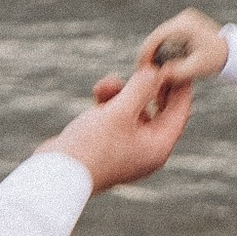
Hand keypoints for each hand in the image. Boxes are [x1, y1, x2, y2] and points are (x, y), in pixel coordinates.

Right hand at [43, 62, 193, 192]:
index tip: (178, 63)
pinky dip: (109, 103)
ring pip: (134, 111)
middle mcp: (146, 150)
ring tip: (106, 84)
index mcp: (157, 147)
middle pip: (158, 110)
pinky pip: (116, 118)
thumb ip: (141, 89)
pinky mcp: (107, 145)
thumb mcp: (120, 112)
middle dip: (148, 86)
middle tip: (148, 64)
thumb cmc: (91, 146)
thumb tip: (156, 71)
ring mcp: (126, 148)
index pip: (179, 111)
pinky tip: (98, 92)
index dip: (179, 85)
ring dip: (123, 93)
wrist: (56, 173)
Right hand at [132, 9, 229, 103]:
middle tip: (144, 71)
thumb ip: (176, 72)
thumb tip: (156, 74)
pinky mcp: (186, 24)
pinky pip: (168, 36)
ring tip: (152, 68)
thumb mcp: (196, 69)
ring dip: (156, 51)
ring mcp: (184, 19)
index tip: (140, 67)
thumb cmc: (217, 60)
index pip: (156, 37)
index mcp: (184, 25)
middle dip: (149, 53)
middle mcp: (183, 18)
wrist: (234, 52)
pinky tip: (162, 61)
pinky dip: (164, 48)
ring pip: (161, 36)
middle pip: (157, 36)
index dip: (145, 53)